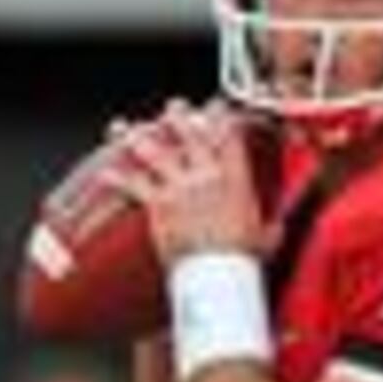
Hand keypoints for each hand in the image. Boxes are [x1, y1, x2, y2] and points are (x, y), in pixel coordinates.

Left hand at [105, 101, 272, 268]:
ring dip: (136, 137)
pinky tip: (105, 172)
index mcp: (235, 178)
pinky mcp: (159, 203)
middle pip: (190, 134)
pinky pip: (133, 185)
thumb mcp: (266, 237)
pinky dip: (117, 178)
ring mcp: (179, 186)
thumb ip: (270, 226)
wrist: (217, 275)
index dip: (222, 117)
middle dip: (180, 117)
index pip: (229, 136)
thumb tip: (277, 228)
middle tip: (172, 107)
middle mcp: (205, 174)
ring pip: (154, 151)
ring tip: (123, 128)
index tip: (217, 106)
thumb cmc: (242, 260)